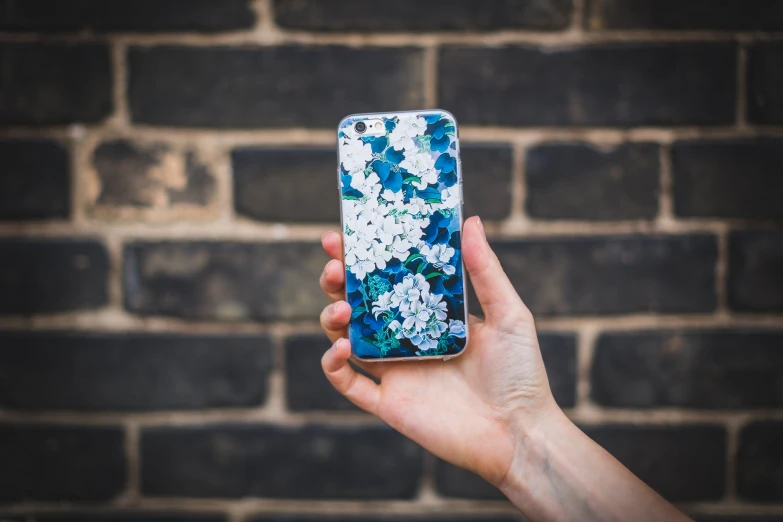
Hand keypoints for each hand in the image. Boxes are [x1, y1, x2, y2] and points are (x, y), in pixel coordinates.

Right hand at [318, 215, 557, 485]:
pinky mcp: (388, 403)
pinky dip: (332, 365)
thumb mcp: (508, 314)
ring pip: (345, 338)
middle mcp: (406, 338)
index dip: (364, 256)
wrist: (519, 433)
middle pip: (358, 303)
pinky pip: (348, 384)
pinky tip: (339, 348)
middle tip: (333, 264)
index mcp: (429, 313)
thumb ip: (485, 270)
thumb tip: (471, 221)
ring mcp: (395, 370)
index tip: (346, 233)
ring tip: (341, 308)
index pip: (389, 277)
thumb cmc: (521, 373)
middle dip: (338, 281)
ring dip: (332, 318)